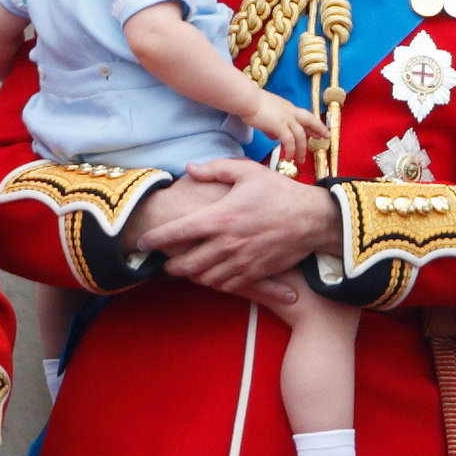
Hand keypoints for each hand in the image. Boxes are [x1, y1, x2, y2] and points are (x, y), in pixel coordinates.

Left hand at [137, 158, 340, 297]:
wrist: (313, 219)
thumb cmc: (279, 192)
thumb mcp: (247, 171)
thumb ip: (214, 169)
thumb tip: (188, 169)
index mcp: (220, 217)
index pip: (176, 233)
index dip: (154, 239)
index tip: (142, 242)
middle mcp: (226, 244)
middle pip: (186, 265)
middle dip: (170, 266)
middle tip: (165, 263)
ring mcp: (241, 262)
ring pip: (205, 279)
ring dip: (192, 276)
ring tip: (186, 269)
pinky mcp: (255, 273)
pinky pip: (227, 286)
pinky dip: (215, 283)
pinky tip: (212, 275)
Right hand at [243, 91, 328, 162]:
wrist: (247, 99)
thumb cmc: (252, 104)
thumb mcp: (267, 112)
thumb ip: (272, 124)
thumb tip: (273, 135)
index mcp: (288, 107)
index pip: (305, 116)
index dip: (314, 124)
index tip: (321, 130)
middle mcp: (290, 112)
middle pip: (310, 121)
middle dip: (319, 130)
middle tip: (326, 138)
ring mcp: (286, 118)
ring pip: (300, 136)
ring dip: (301, 150)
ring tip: (300, 160)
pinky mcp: (279, 126)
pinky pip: (289, 141)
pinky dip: (290, 150)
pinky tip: (288, 157)